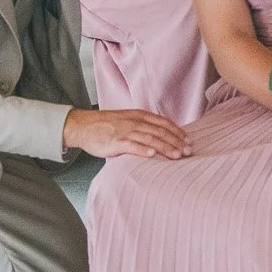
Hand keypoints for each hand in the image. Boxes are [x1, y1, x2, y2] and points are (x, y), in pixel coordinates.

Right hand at [64, 107, 188, 159]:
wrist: (82, 126)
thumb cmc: (105, 125)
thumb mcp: (127, 120)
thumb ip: (142, 126)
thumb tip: (159, 136)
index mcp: (139, 116)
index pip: (164, 123)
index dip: (178, 132)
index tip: (189, 140)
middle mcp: (135, 122)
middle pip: (161, 132)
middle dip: (177, 142)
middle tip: (189, 151)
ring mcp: (126, 131)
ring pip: (150, 139)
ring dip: (166, 147)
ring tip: (177, 156)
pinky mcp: (116, 142)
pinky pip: (132, 146)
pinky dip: (144, 150)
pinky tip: (153, 155)